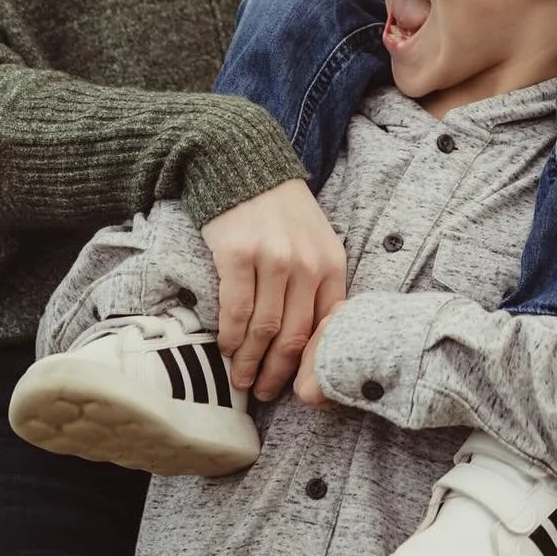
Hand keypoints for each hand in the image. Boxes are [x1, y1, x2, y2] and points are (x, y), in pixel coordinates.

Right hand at [201, 178, 346, 401]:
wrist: (244, 163)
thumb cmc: (280, 212)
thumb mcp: (315, 241)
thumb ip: (316, 284)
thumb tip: (307, 343)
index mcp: (331, 262)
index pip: (327, 327)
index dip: (313, 366)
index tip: (301, 391)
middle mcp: (306, 263)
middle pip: (294, 335)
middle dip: (277, 373)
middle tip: (263, 392)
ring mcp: (273, 258)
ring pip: (263, 329)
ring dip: (249, 361)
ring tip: (240, 379)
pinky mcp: (239, 254)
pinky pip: (236, 310)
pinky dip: (230, 336)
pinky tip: (225, 348)